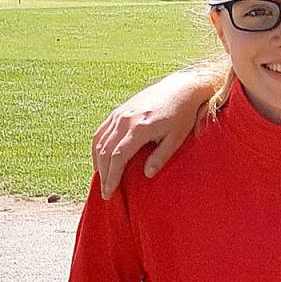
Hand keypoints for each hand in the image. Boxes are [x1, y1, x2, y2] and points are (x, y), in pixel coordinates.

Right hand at [92, 74, 210, 199]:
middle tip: (105, 192)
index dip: (112, 177)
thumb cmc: (182, 115)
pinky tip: (101, 158)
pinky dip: (98, 146)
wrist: (180, 88)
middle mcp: (125, 120)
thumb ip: (160, 157)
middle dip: (103, 174)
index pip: (118, 157)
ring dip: (98, 162)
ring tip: (102, 178)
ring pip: (100, 141)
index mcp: (139, 128)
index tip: (110, 193)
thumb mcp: (176, 138)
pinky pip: (102, 131)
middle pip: (105, 151)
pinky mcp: (119, 110)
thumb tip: (146, 175)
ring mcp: (120, 113)